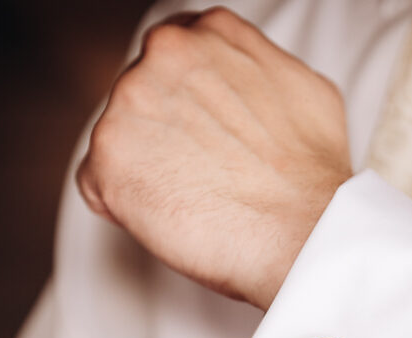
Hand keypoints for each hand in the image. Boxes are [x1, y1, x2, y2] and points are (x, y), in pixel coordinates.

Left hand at [77, 7, 351, 308]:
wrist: (304, 231)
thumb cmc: (313, 175)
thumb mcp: (304, 88)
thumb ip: (257, 68)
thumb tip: (248, 82)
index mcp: (208, 32)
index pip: (171, 57)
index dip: (183, 101)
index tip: (199, 132)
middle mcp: (162, 54)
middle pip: (140, 95)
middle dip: (163, 134)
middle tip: (203, 173)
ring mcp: (129, 104)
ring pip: (119, 138)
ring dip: (146, 169)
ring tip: (195, 197)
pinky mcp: (107, 159)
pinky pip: (98, 183)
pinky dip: (125, 204)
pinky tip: (170, 216)